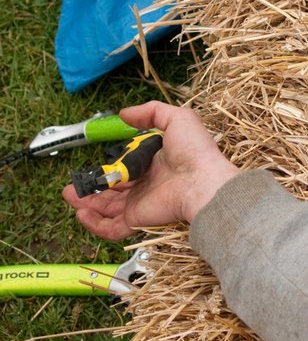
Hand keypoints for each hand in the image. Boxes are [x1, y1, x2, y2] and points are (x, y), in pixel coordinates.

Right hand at [63, 102, 238, 240]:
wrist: (204, 182)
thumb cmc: (195, 151)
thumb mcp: (178, 119)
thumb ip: (151, 112)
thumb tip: (124, 113)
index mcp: (157, 165)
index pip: (129, 169)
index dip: (112, 167)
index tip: (96, 162)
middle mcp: (148, 186)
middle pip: (114, 191)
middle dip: (92, 188)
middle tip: (74, 184)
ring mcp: (141, 204)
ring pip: (108, 209)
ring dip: (87, 204)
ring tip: (70, 194)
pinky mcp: (137, 219)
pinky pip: (111, 228)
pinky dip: (94, 224)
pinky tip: (81, 213)